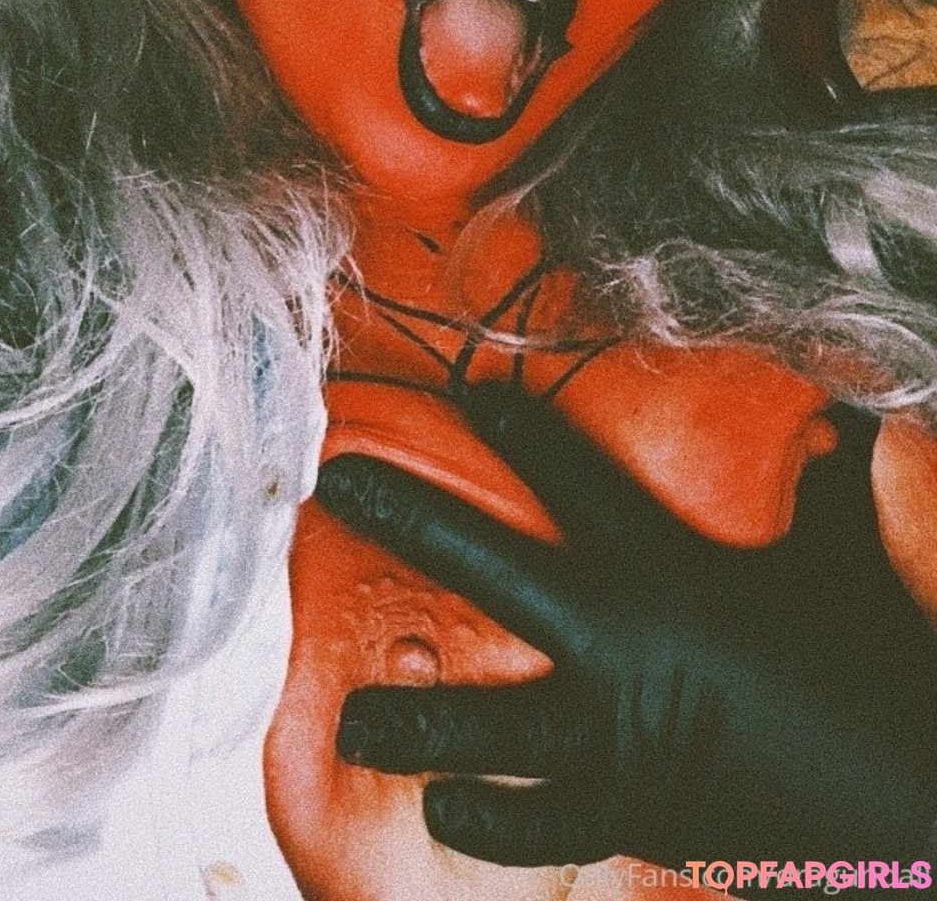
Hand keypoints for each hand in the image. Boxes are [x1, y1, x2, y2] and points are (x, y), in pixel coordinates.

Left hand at [314, 383, 936, 869]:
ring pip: (491, 724)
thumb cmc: (866, 669)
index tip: (468, 393)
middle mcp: (624, 643)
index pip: (577, 479)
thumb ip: (825, 498)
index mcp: (671, 571)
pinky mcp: (630, 809)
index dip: (518, 428)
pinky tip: (444, 812)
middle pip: (495, 566)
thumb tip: (841, 432)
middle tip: (339, 485)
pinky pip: (542, 825)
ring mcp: (617, 734)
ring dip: (415, 724)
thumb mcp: (840, 570)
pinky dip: (492, 825)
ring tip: (352, 721)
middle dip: (412, 517)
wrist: (904, 804)